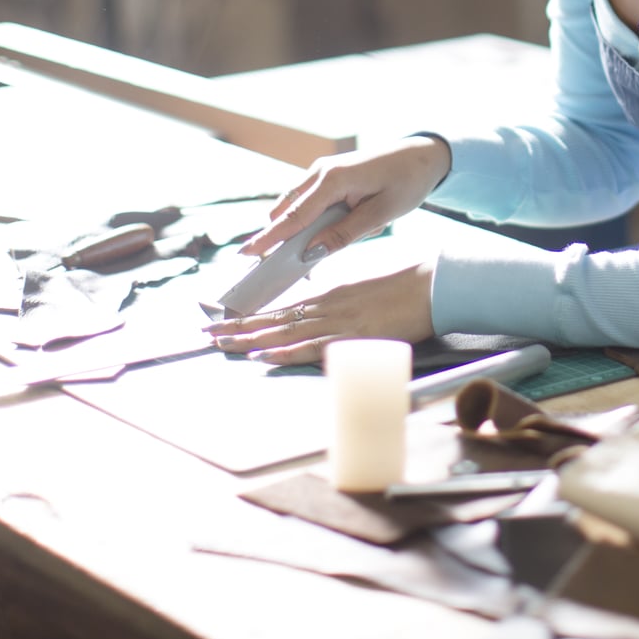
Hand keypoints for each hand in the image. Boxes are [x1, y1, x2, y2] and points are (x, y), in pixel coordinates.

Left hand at [205, 262, 434, 364]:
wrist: (431, 284)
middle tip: (207, 335)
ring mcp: (338, 321)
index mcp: (330, 298)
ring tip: (221, 343)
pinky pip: (311, 345)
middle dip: (238, 328)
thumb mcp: (365, 295)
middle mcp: (327, 307)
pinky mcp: (352, 335)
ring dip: (250, 339)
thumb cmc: (405, 290)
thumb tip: (323, 319)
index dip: (253, 319)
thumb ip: (342, 306)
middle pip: (275, 319)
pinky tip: (262, 354)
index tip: (226, 323)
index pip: (283, 310)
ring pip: (284, 331)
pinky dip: (284, 350)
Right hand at [240, 135, 451, 261]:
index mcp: (334, 179)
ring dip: (300, 231)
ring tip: (325, 247)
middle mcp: (320, 172)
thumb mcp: (382, 214)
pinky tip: (335, 231)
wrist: (422, 154)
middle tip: (283, 267)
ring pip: (295, 207)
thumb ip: (345, 234)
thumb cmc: (407, 181)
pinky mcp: (327, 176)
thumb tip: (311, 253)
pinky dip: (311, 221)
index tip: (245, 252)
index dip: (269, 237)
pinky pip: (308, 203)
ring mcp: (321, 172)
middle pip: (286, 211)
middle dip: (281, 239)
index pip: (295, 215)